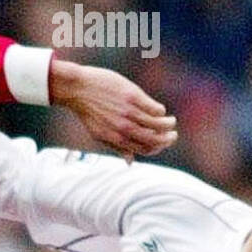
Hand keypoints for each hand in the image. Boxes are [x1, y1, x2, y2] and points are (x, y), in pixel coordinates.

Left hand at [49, 60, 176, 158]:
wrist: (78, 89)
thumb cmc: (89, 112)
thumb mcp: (100, 134)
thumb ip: (117, 147)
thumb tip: (130, 163)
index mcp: (116, 139)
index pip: (143, 150)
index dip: (157, 149)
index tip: (162, 143)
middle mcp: (123, 128)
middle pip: (154, 139)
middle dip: (167, 139)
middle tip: (173, 134)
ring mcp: (128, 112)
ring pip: (157, 124)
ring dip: (168, 124)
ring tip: (171, 122)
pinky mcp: (133, 97)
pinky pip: (154, 108)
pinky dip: (161, 111)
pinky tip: (161, 110)